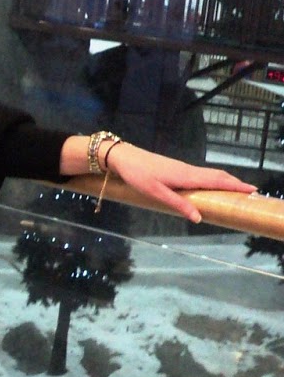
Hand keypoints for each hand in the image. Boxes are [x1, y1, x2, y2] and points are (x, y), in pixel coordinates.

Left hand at [104, 143, 255, 223]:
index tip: (252, 190)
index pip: (216, 180)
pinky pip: (201, 174)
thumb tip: (199, 218)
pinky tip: (212, 185)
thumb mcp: (156, 193)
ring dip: (225, 180)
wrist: (124, 157)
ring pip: (209, 174)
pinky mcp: (177, 169)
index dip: (235, 185)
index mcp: (186, 176)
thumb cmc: (138, 175)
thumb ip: (178, 205)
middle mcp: (188, 170)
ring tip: (236, 189)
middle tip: (250, 191)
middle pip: (217, 175)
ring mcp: (182, 168)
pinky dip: (213, 179)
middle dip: (234, 183)